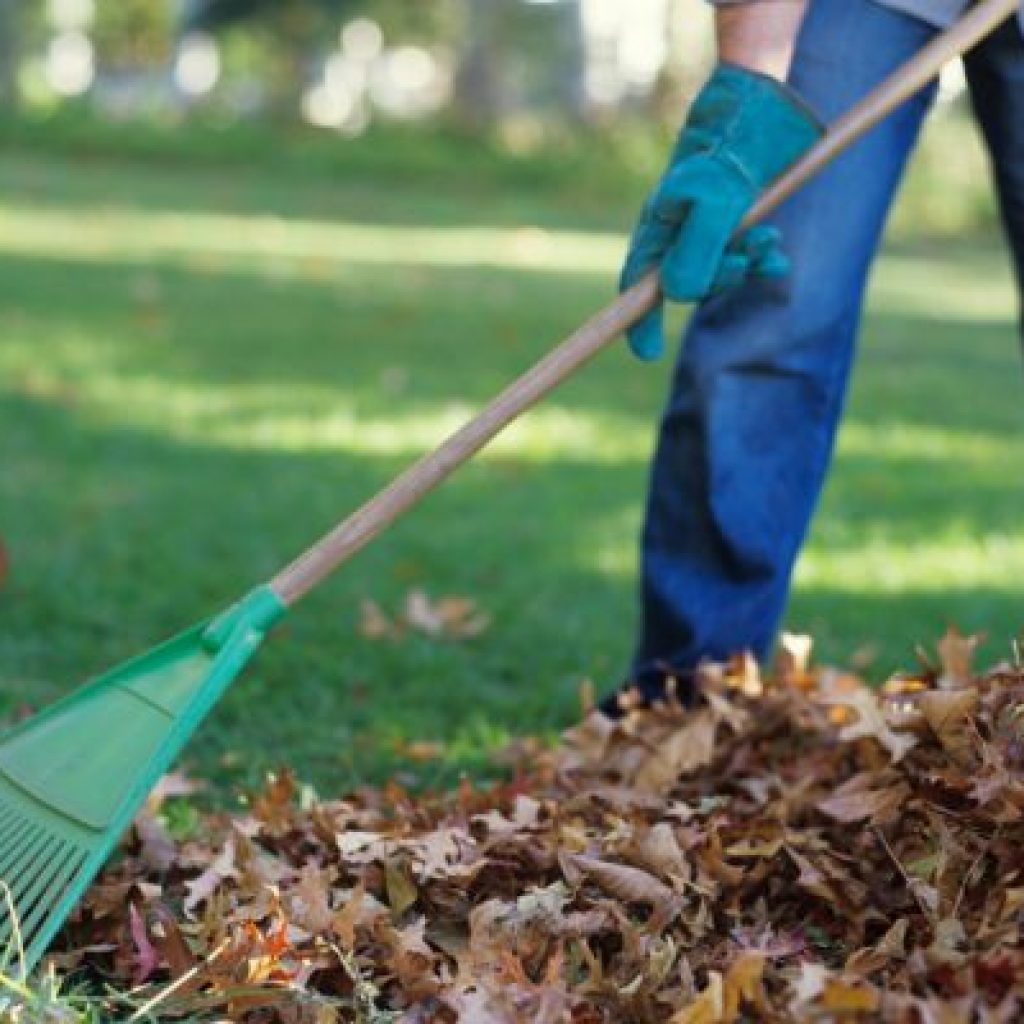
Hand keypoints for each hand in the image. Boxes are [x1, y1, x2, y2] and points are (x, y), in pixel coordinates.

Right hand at [621, 63, 822, 360]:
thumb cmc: (732, 147)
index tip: (647, 353)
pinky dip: (759, 258)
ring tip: (769, 244)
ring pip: (717, 269)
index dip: (639, 322)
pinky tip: (775, 252)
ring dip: (745, 266)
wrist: (761, 100)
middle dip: (718, 282)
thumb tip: (678, 297)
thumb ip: (697, 252)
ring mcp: (703, 224)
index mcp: (658, 227)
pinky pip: (740, 252)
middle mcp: (676, 230)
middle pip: (685, 283)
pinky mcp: (731, 215)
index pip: (638, 286)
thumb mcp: (716, 203)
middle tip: (745, 262)